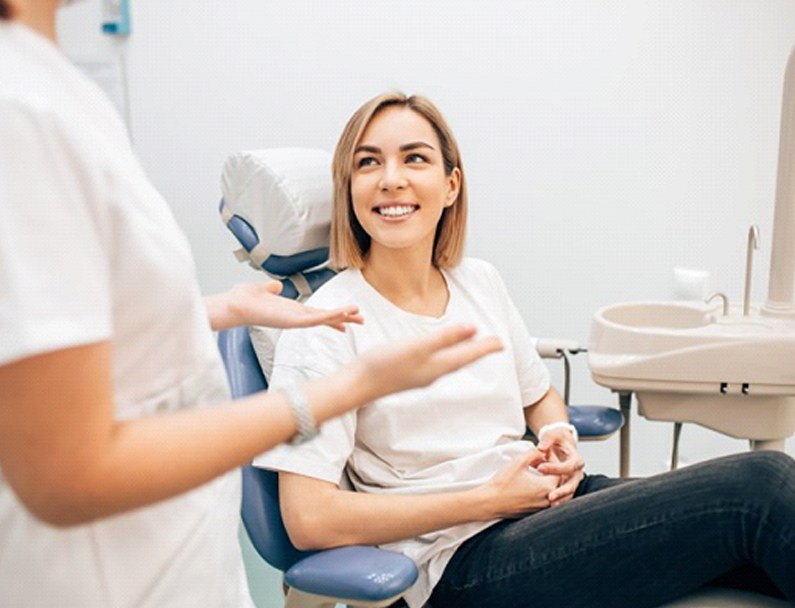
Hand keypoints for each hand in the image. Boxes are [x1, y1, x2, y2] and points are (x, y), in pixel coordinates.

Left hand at [206, 280, 363, 331]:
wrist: (234, 305)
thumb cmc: (244, 299)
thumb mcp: (262, 289)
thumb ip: (271, 288)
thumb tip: (275, 286)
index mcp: (292, 310)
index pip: (317, 313)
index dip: (333, 315)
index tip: (347, 318)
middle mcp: (296, 317)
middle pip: (326, 318)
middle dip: (344, 318)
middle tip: (362, 320)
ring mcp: (295, 320)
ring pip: (324, 319)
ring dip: (342, 316)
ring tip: (359, 315)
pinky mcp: (292, 321)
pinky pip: (315, 319)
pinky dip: (330, 316)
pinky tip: (342, 314)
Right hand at [359, 324, 502, 398]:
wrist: (358, 384)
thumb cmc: (384, 365)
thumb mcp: (418, 346)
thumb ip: (445, 338)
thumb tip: (473, 328)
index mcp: (439, 366)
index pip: (469, 355)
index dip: (486, 347)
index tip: (502, 343)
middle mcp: (433, 373)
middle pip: (463, 360)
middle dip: (479, 351)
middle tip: (493, 344)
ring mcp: (421, 375)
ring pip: (450, 363)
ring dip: (464, 354)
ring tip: (472, 347)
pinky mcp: (409, 374)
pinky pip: (437, 364)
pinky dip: (446, 356)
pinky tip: (440, 353)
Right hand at [474, 448, 559, 519]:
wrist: (490, 502)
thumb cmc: (503, 483)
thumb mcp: (518, 462)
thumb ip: (534, 453)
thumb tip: (543, 450)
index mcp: (546, 487)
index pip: (559, 471)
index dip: (552, 460)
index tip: (542, 454)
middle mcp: (547, 499)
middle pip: (557, 482)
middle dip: (550, 470)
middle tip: (539, 461)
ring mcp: (540, 508)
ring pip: (551, 492)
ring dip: (546, 480)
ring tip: (535, 471)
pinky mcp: (533, 512)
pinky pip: (544, 499)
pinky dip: (541, 490)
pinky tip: (530, 483)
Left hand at [535, 430, 584, 506]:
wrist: (562, 445)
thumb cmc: (557, 440)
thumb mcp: (554, 435)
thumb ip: (548, 439)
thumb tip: (541, 447)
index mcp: (576, 460)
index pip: (568, 466)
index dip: (554, 468)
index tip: (539, 468)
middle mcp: (577, 472)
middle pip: (572, 484)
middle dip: (561, 491)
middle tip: (550, 496)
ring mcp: (573, 481)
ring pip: (570, 493)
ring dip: (561, 499)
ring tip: (551, 504)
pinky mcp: (567, 487)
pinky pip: (565, 496)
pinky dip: (559, 501)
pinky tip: (550, 506)